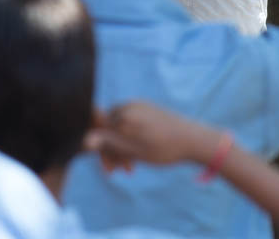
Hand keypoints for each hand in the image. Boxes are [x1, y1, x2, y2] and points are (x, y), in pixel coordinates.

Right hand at [87, 101, 220, 173]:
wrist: (194, 139)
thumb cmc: (163, 148)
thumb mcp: (134, 151)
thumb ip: (109, 144)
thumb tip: (84, 139)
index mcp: (123, 114)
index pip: (96, 126)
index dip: (96, 146)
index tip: (105, 165)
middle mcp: (128, 106)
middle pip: (107, 128)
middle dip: (110, 151)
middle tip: (117, 172)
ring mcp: (138, 106)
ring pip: (119, 129)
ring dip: (120, 149)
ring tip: (129, 167)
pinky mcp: (147, 110)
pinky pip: (130, 124)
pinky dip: (130, 141)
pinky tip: (137, 156)